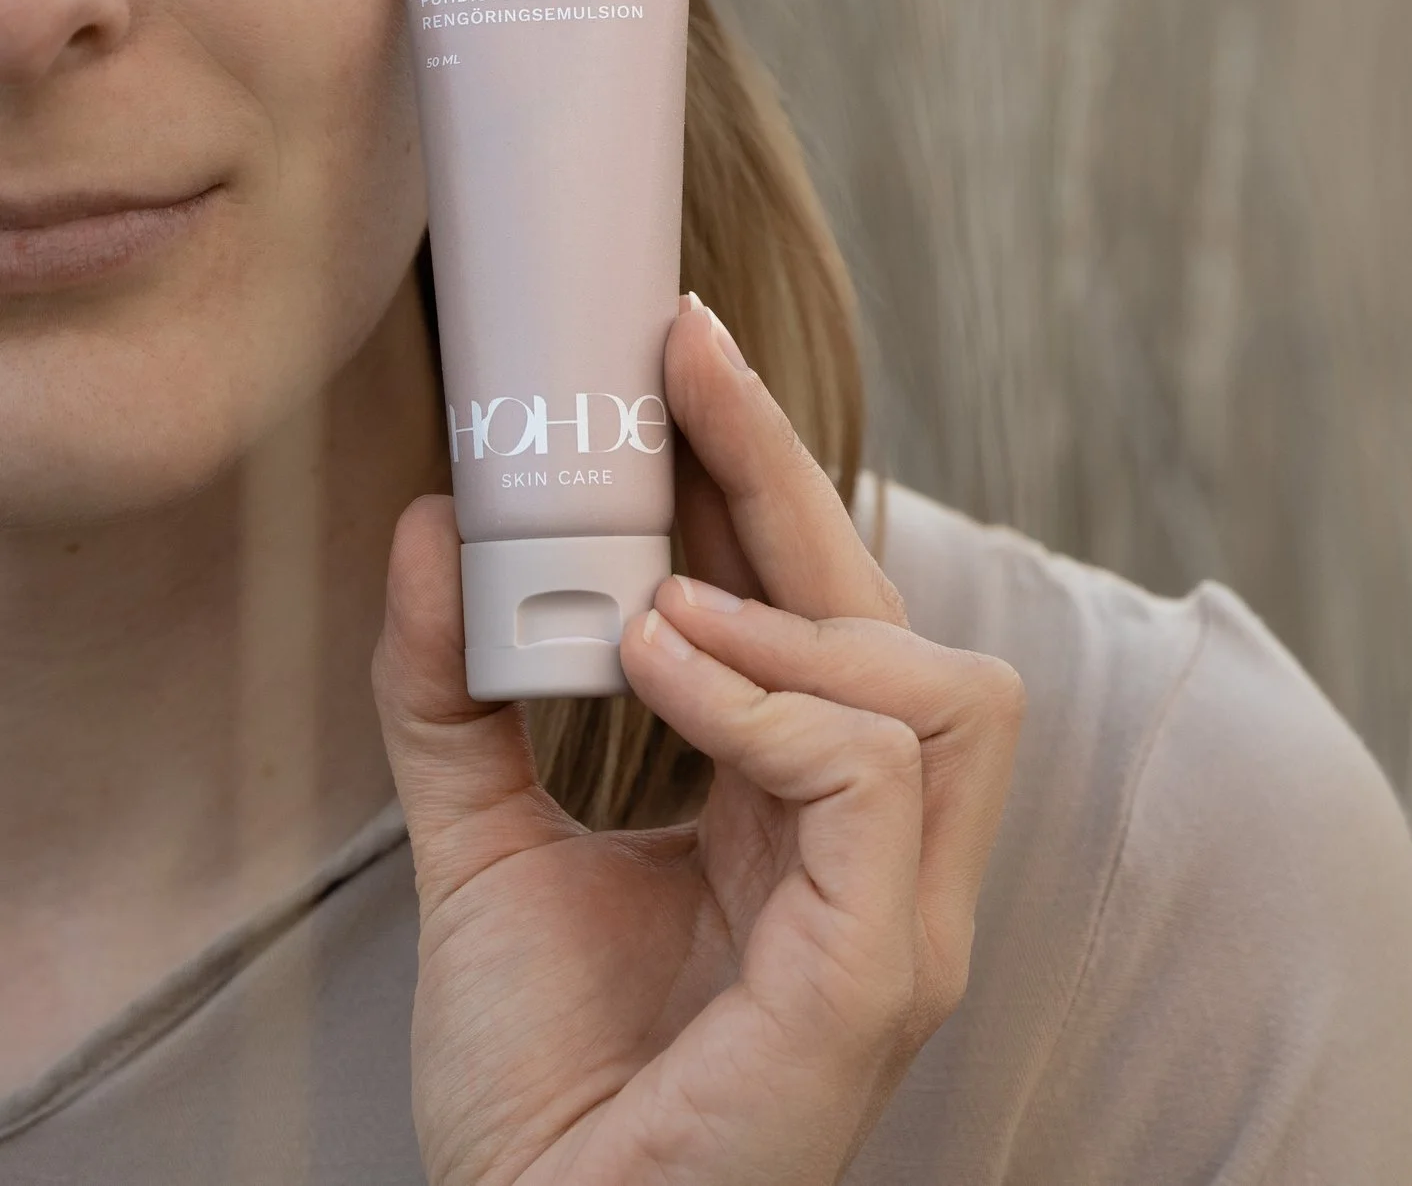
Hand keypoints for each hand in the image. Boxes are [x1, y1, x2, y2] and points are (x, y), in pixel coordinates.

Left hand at [371, 296, 1024, 1184]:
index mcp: (815, 830)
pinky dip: (769, 704)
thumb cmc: (537, 1091)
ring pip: (946, 692)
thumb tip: (427, 533)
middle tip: (680, 371)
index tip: (682, 359)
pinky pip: (871, 780)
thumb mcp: (476, 855)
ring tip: (658, 606)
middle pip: (908, 625)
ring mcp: (905, 922)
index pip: (833, 621)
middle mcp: (889, 866)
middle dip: (798, 479)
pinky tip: (659, 670)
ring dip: (795, 616)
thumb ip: (459, 702)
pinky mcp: (881, 973)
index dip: (770, 481)